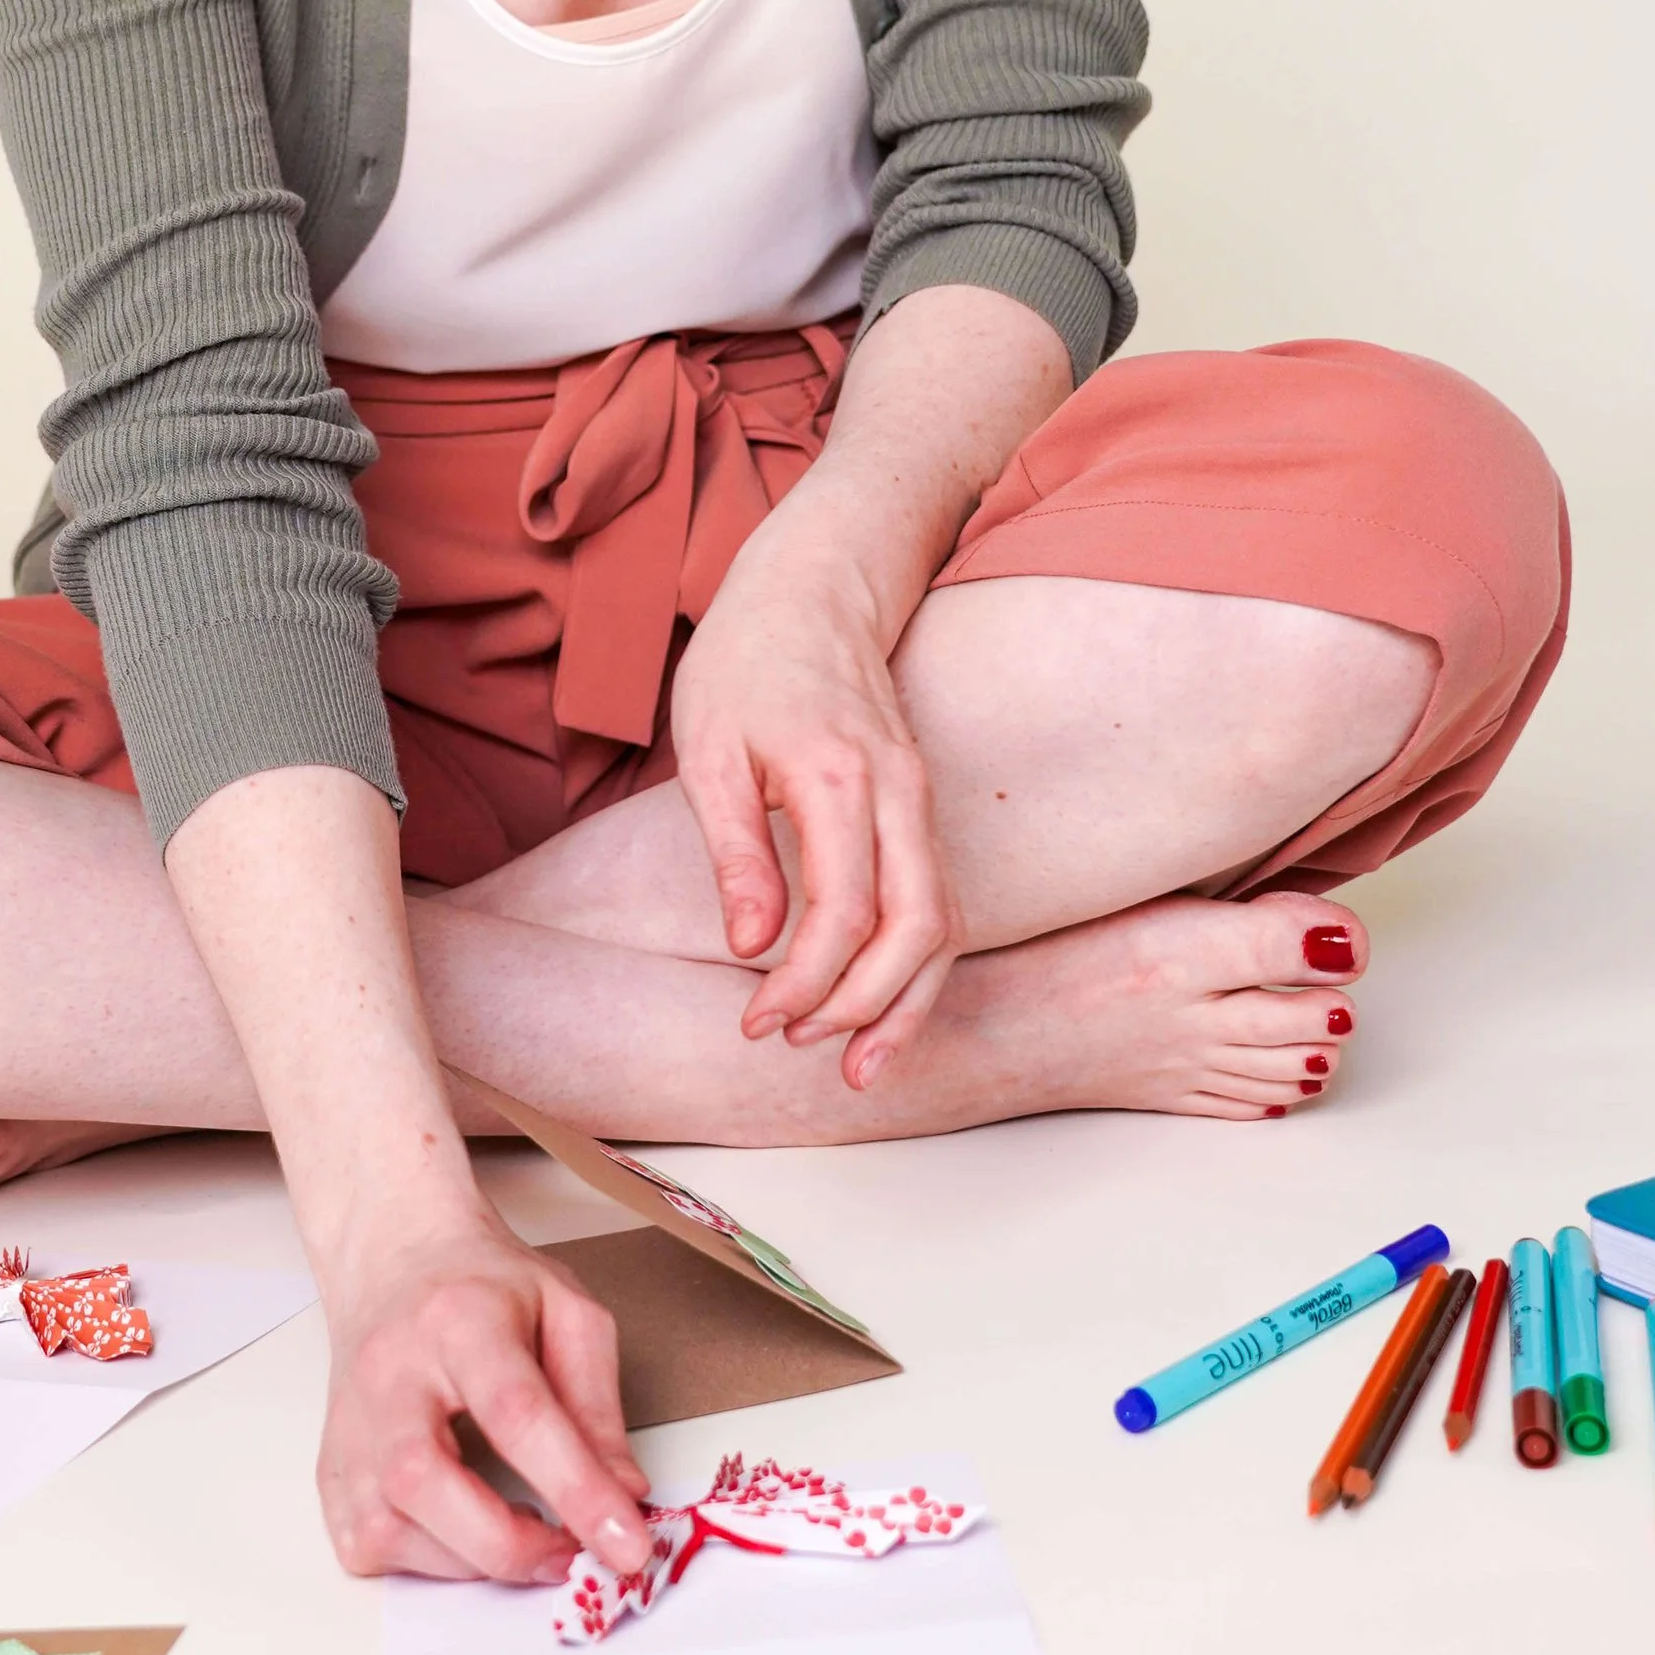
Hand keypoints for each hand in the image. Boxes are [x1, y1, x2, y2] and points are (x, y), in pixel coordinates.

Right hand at [318, 1208, 650, 1582]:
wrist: (394, 1256)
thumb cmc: (484, 1286)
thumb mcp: (567, 1312)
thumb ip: (598, 1404)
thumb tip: (623, 1496)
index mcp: (460, 1320)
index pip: (517, 1412)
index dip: (576, 1489)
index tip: (627, 1545)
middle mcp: (389, 1373)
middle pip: (425, 1479)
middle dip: (507, 1545)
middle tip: (568, 1555)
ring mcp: (349, 1424)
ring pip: (385, 1526)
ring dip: (468, 1561)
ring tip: (520, 1537)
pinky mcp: (328, 1467)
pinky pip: (363, 1546)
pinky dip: (423, 1564)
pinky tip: (462, 1533)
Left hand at [668, 516, 958, 1089]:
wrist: (811, 589)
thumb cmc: (746, 662)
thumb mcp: (709, 747)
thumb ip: (736, 848)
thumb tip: (754, 946)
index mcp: (842, 778)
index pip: (845, 912)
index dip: (804, 982)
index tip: (755, 1020)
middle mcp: (901, 792)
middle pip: (919, 928)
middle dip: (864, 1006)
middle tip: (797, 1043)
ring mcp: (921, 799)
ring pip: (945, 923)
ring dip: (905, 1003)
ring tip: (856, 1065)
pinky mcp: (920, 808)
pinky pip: (940, 901)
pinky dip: (918, 966)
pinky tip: (880, 1010)